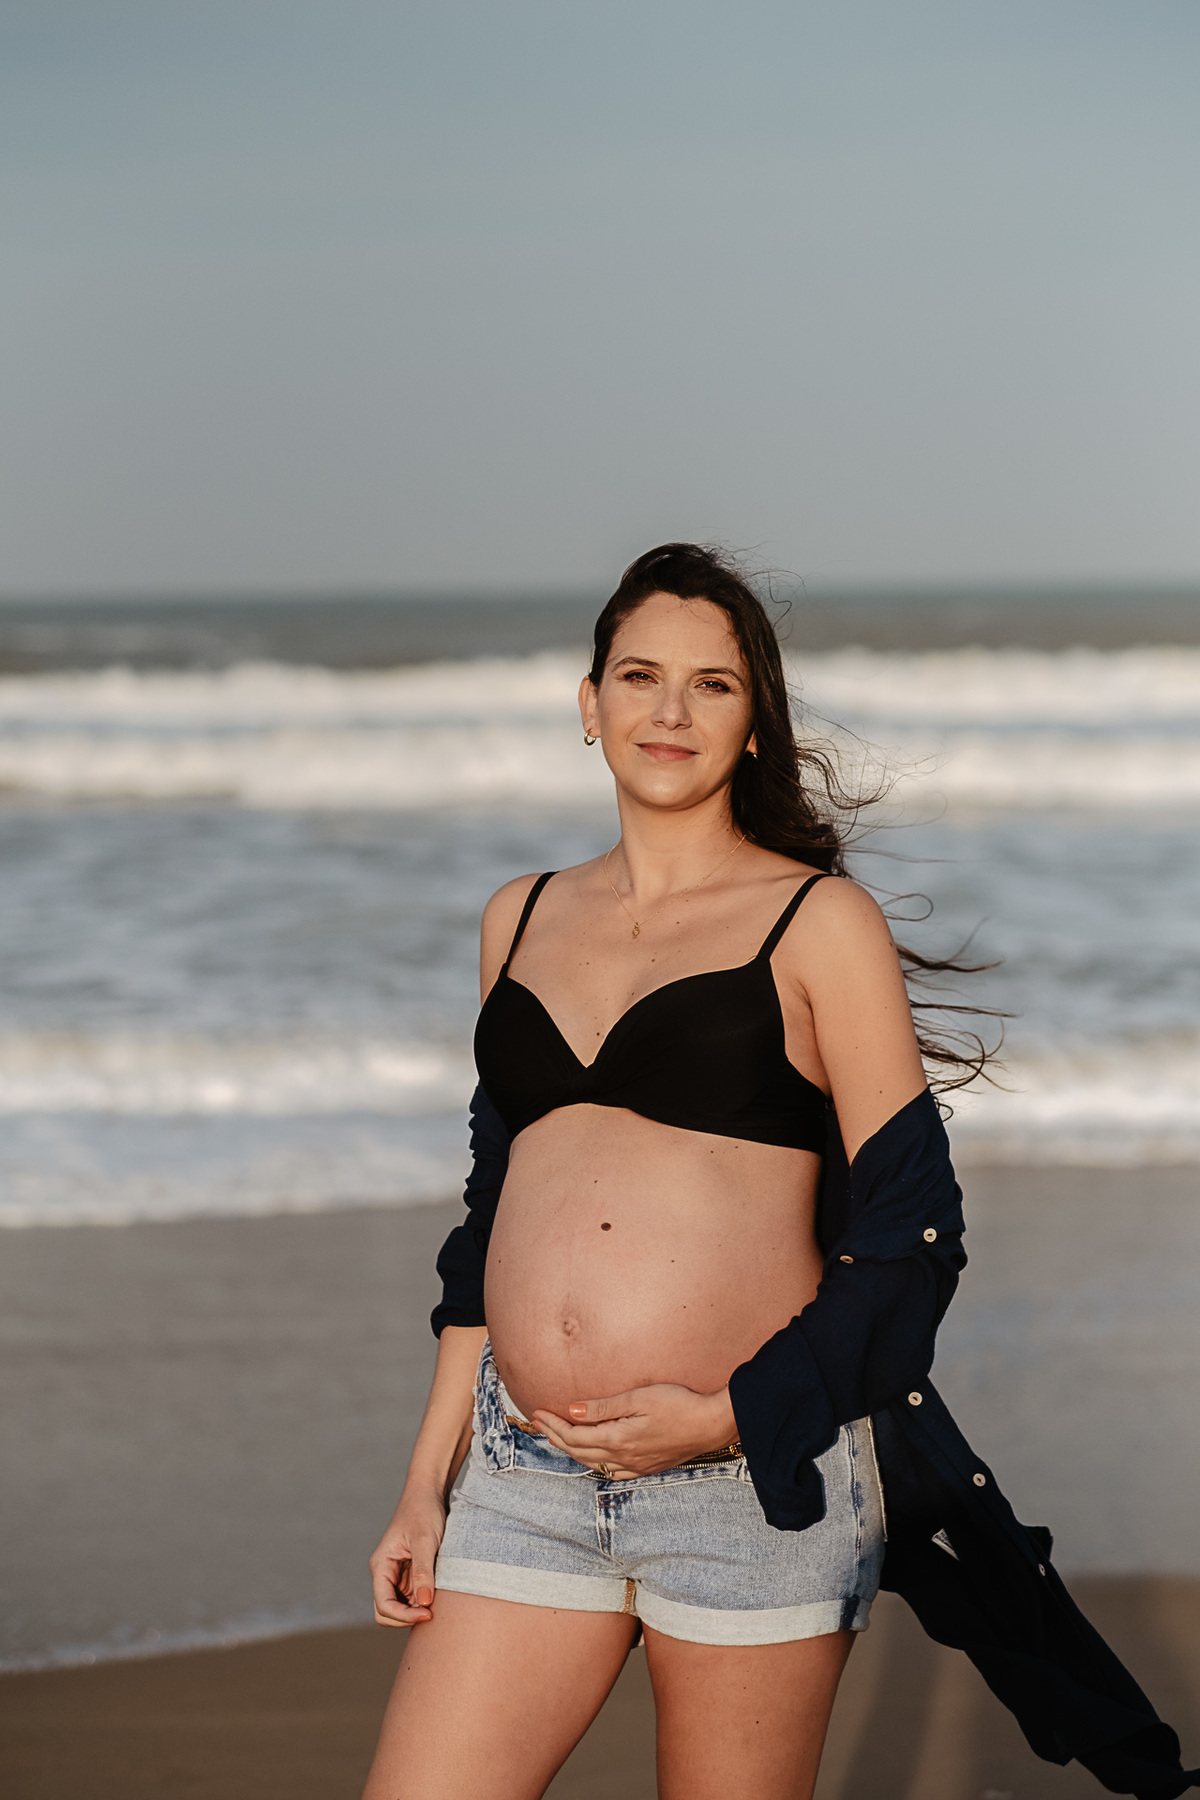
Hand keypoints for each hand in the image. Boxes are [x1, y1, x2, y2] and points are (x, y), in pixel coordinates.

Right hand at [368, 1485, 446, 1627]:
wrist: (429, 1493)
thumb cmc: (424, 1511)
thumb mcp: (425, 1540)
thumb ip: (423, 1571)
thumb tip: (424, 1602)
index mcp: (381, 1565)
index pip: (383, 1605)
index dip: (403, 1616)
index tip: (428, 1613)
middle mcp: (385, 1573)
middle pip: (386, 1613)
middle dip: (407, 1618)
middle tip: (432, 1612)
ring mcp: (397, 1575)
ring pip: (399, 1608)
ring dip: (415, 1611)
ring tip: (437, 1602)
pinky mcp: (409, 1574)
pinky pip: (412, 1598)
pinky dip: (422, 1602)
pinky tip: (438, 1595)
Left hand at [532, 1383, 737, 1477]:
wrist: (711, 1424)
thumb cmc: (678, 1404)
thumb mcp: (638, 1398)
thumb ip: (603, 1408)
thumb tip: (572, 1411)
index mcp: (618, 1439)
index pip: (575, 1435)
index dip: (553, 1424)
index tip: (537, 1412)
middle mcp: (623, 1458)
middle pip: (578, 1451)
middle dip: (555, 1436)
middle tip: (539, 1422)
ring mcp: (635, 1466)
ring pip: (593, 1462)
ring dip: (571, 1450)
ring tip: (557, 1437)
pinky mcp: (646, 1467)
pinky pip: (612, 1472)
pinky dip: (595, 1463)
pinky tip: (593, 1459)